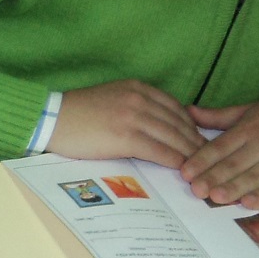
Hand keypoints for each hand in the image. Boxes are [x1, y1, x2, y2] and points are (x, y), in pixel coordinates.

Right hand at [46, 80, 202, 167]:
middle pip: (179, 122)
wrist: (50, 120)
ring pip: (173, 137)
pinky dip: (175, 161)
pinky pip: (160, 151)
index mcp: (137, 88)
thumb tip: (155, 127)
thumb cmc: (76, 114)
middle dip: (196, 141)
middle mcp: (139, 98)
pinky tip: (182, 170)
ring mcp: (134, 117)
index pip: (175, 107)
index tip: (198, 139)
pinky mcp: (126, 137)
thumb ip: (135, 107)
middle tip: (208, 156)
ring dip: (190, 153)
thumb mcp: (111, 100)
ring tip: (200, 167)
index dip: (191, 125)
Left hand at [181, 99, 258, 208]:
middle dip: (214, 177)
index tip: (185, 173)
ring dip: (235, 187)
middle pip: (235, 163)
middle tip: (196, 190)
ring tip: (216, 197)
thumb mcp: (251, 110)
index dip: (202, 160)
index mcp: (249, 128)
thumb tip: (187, 112)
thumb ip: (219, 116)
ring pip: (255, 176)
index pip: (221, 146)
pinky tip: (249, 203)